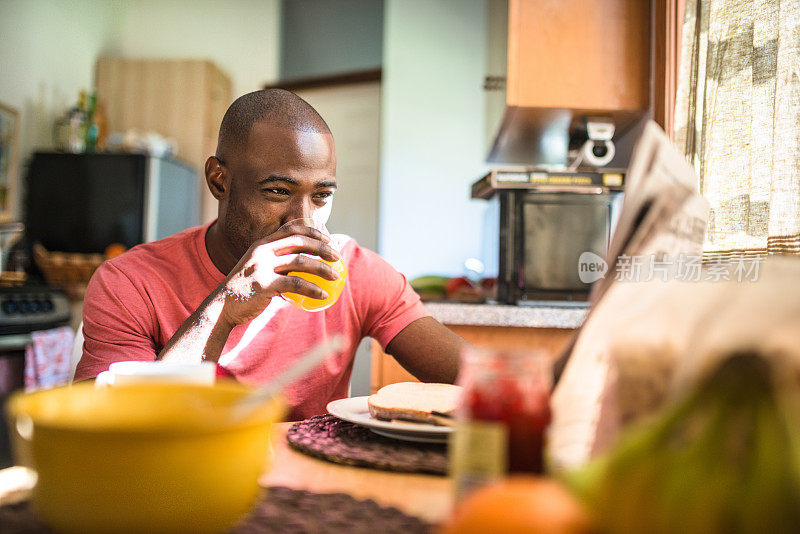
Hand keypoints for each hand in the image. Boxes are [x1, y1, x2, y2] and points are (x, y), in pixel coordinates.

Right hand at [217, 221, 340, 325]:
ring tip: (336, 277)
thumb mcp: (258, 269)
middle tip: (337, 258)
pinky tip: (323, 295)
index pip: (291, 229)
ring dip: (322, 268)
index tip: (329, 240)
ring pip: (300, 261)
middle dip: (323, 248)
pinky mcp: (263, 285)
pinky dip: (313, 289)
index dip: (312, 231)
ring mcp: (261, 267)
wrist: (222, 307)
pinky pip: (295, 284)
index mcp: (261, 244)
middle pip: (299, 242)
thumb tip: (305, 265)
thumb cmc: (245, 290)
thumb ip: (276, 263)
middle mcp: (261, 251)